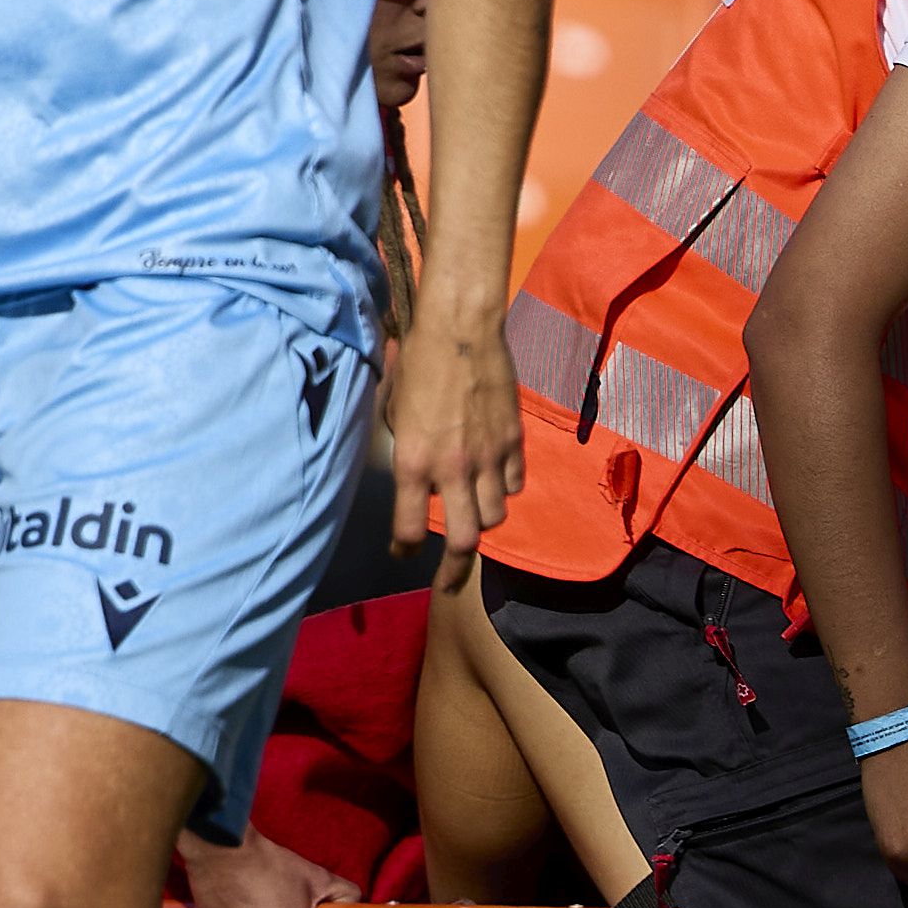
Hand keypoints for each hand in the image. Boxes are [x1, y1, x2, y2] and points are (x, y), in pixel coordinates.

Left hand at [386, 300, 518, 592]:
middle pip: (465, 541)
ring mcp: (488, 456)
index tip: (402, 552)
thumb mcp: (394, 412)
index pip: (410, 529)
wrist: (461, 327)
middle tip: (448, 580)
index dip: (404, 549)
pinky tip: (494, 479)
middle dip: (454, 570)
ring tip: (473, 516)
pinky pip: (514, 483)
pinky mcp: (513, 440)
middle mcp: (453, 468)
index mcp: (414, 462)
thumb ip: (406, 453)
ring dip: (482, 523)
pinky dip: (503, 488)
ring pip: (495, 517)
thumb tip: (414, 477)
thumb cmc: (417, 363)